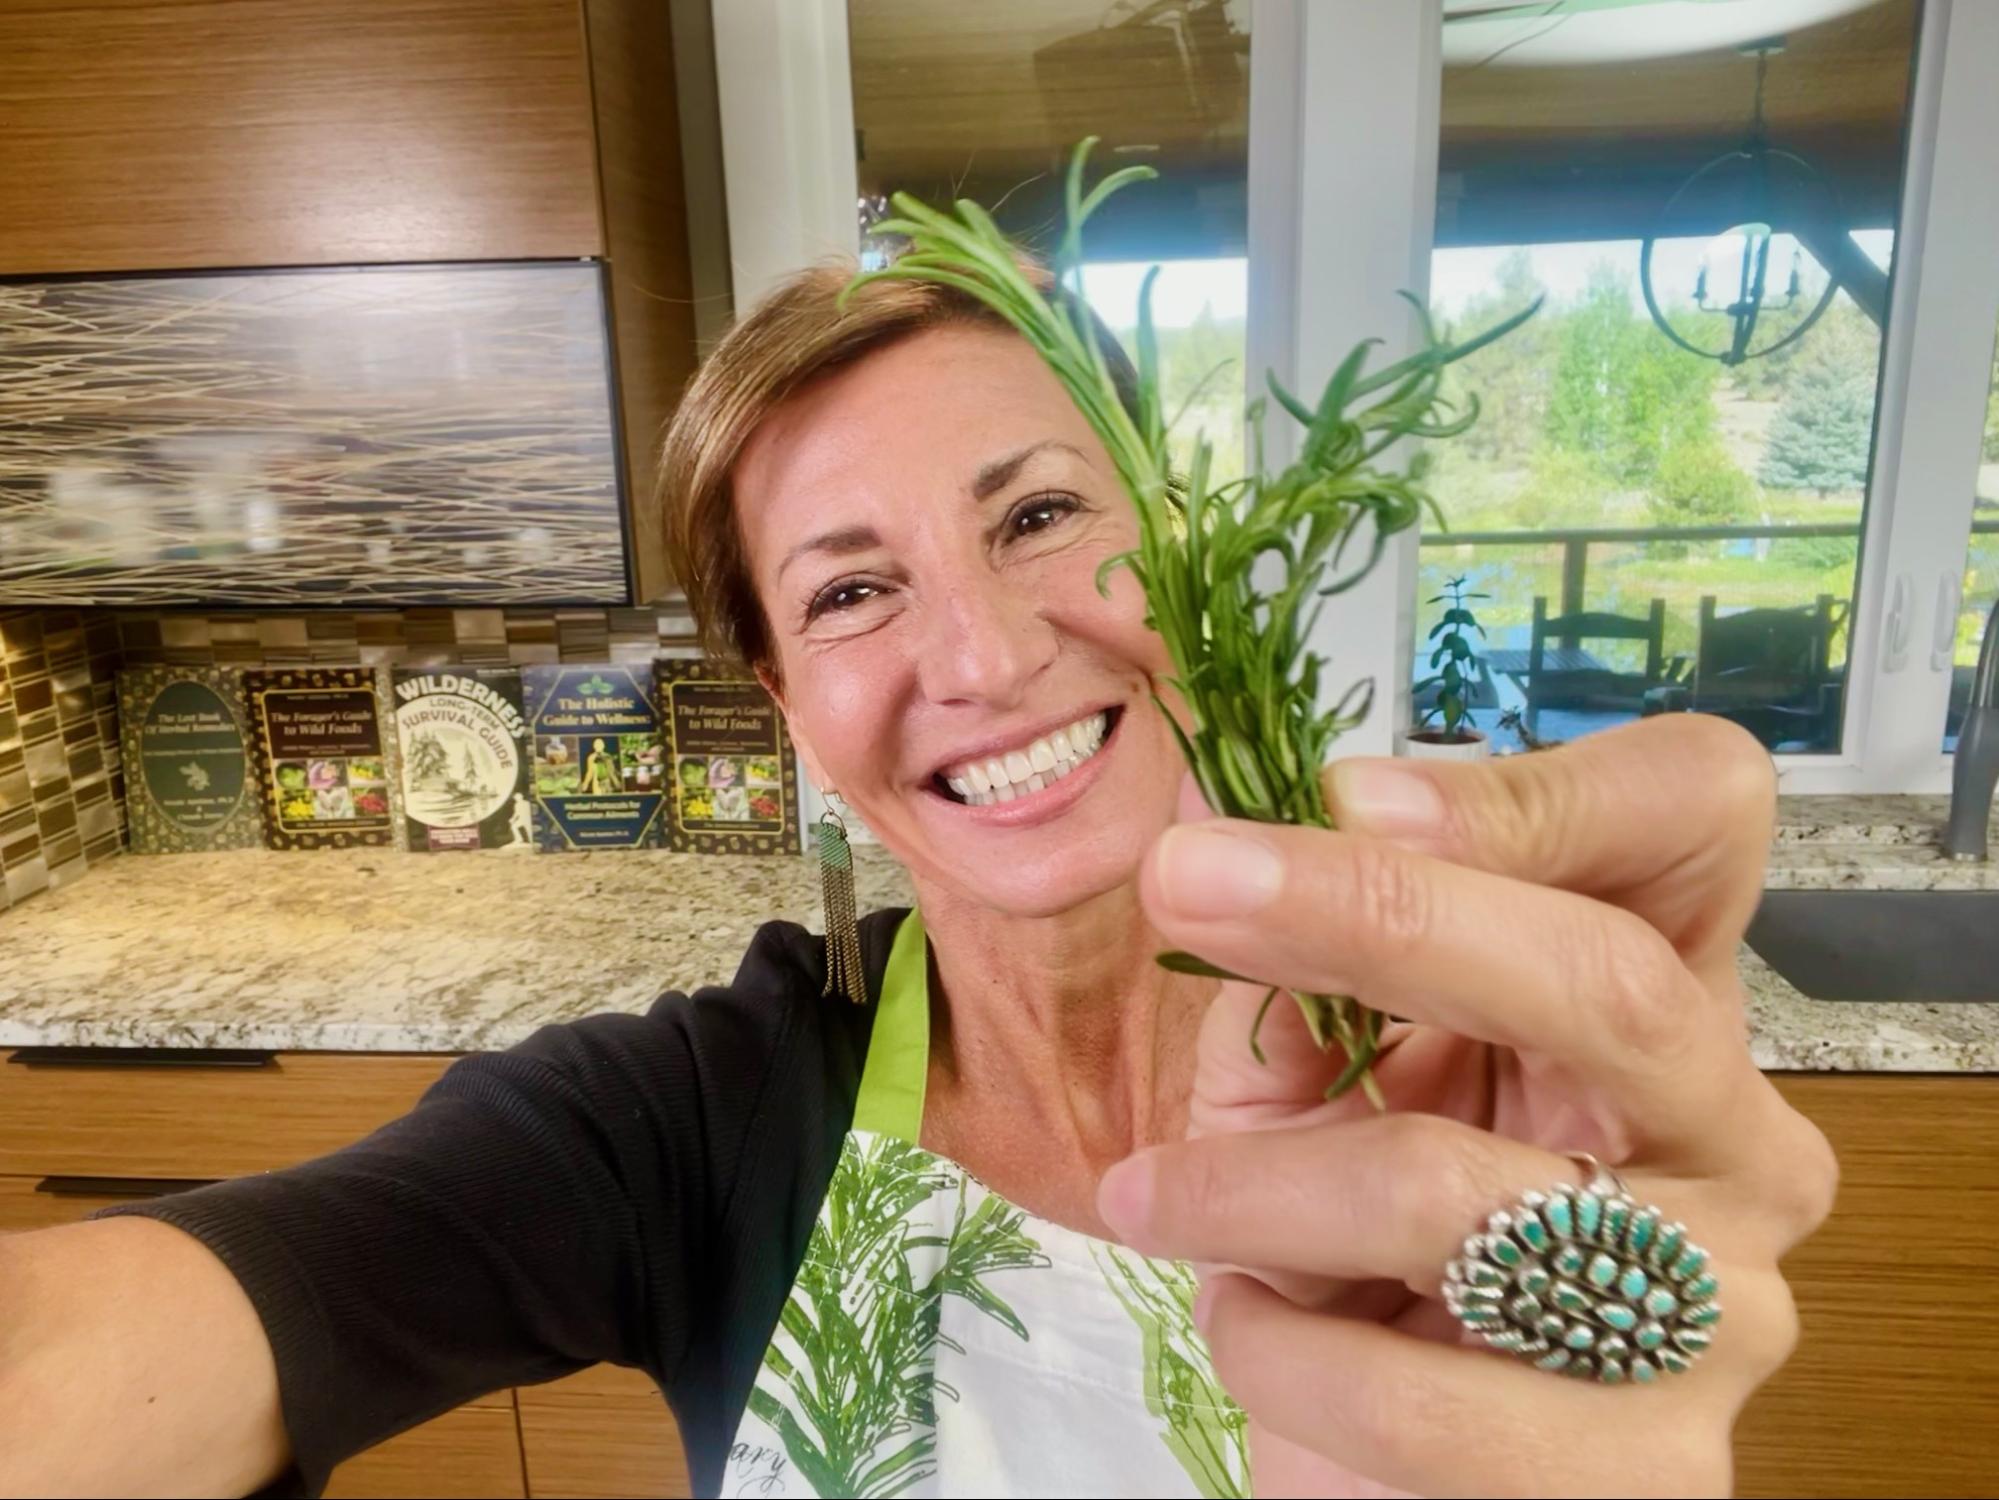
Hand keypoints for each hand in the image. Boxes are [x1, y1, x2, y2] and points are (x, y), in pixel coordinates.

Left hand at [1100, 716, 1835, 1497]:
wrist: (1398, 1474)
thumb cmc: (1359, 1250)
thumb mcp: (1319, 1086)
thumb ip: (1299, 983)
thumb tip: (1223, 861)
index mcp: (1667, 1007)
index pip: (1696, 819)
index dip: (1535, 791)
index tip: (1346, 794)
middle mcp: (1737, 1143)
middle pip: (1611, 980)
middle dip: (1378, 917)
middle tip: (1186, 880)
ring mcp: (1720, 1312)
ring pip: (1461, 1194)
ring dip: (1251, 1188)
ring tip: (1157, 1199)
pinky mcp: (1649, 1474)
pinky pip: (1414, 1393)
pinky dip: (1275, 1347)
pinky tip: (1250, 1324)